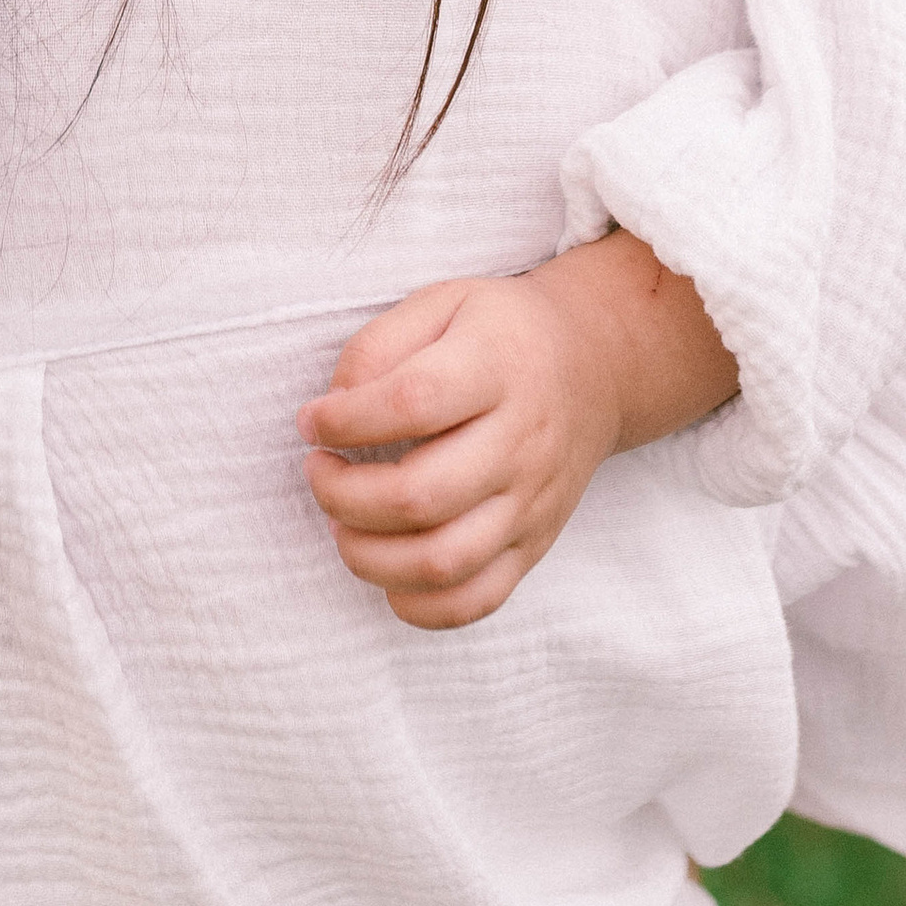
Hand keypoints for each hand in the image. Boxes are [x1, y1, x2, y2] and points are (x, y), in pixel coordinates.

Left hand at [298, 230, 735, 631]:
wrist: (594, 366)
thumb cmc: (497, 334)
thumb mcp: (440, 302)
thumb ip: (378, 346)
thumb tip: (333, 411)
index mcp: (494, 367)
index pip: (412, 402)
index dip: (345, 419)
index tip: (311, 420)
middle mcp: (520, 441)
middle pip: (421, 496)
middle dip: (342, 495)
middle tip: (318, 472)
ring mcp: (531, 502)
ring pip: (443, 561)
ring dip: (369, 555)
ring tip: (342, 524)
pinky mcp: (535, 545)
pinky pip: (476, 600)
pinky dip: (418, 603)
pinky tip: (386, 570)